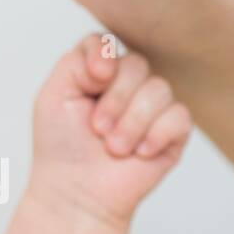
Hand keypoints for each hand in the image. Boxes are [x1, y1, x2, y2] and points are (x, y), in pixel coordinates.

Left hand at [30, 34, 192, 229]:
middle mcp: (126, 84)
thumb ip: (76, 62)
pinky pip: (179, 117)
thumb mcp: (54, 95)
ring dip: (131, 123)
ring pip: (158, 89)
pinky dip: (155, 135)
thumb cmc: (61, 146)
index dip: (102, 58)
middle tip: (96, 129)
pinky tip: (139, 153)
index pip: (106, 43)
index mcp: (97, 72)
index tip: (92, 82)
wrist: (77, 190)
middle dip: (115, 100)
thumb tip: (111, 59)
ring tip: (113, 147)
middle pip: (136, 64)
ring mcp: (152, 107)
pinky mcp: (173, 132)